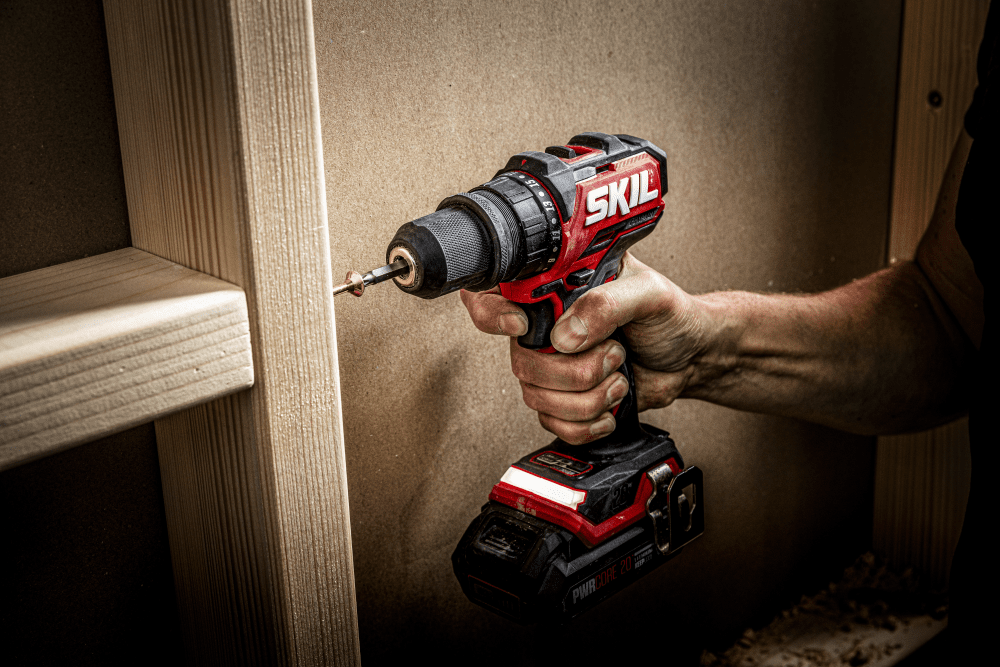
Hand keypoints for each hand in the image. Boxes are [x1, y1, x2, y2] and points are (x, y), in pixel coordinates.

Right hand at [460, 252, 710, 443]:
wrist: (691, 357)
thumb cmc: (670, 315)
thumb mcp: (649, 293)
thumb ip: (606, 303)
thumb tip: (565, 335)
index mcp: (556, 287)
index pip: (493, 292)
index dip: (491, 312)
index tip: (521, 324)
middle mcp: (546, 325)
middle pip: (521, 360)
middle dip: (574, 369)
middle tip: (613, 353)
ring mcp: (552, 365)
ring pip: (537, 396)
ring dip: (588, 396)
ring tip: (619, 376)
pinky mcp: (564, 400)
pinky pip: (553, 423)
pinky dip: (587, 422)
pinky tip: (610, 405)